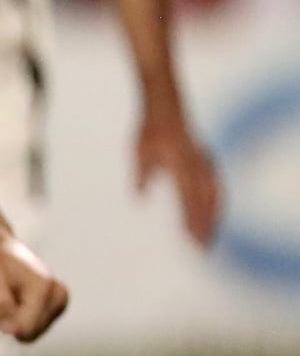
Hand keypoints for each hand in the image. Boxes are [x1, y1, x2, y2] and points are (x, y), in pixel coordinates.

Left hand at [0, 233, 68, 341]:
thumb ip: (0, 306)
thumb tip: (10, 331)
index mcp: (44, 288)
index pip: (27, 327)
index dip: (5, 323)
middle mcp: (58, 295)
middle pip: (32, 332)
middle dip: (12, 321)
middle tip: (2, 296)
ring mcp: (59, 301)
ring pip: (33, 331)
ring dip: (15, 319)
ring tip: (9, 295)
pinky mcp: (55, 306)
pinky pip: (34, 326)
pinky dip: (19, 318)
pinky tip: (14, 298)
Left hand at [135, 107, 220, 246]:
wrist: (166, 106)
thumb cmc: (150, 130)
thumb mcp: (139, 153)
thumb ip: (141, 176)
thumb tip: (139, 200)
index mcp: (180, 165)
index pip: (188, 199)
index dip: (190, 221)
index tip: (190, 240)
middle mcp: (197, 166)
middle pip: (206, 202)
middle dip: (206, 226)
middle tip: (203, 249)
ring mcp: (205, 162)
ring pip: (215, 196)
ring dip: (214, 218)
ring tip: (209, 237)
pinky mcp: (207, 160)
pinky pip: (216, 186)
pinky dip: (217, 203)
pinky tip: (214, 215)